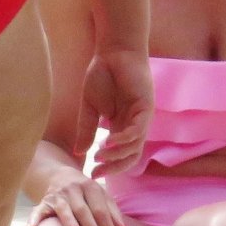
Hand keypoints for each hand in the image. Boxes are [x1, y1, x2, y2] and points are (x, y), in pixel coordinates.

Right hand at [26, 170, 127, 225]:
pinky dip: (34, 219)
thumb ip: (112, 211)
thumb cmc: (84, 191)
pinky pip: (37, 210)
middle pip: (83, 209)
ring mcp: (57, 195)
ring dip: (69, 221)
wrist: (59, 174)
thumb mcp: (100, 195)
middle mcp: (73, 188)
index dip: (107, 224)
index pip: (100, 207)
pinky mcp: (44, 201)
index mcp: (90, 186)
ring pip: (63, 209)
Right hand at [75, 48, 153, 176]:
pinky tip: (109, 140)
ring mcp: (141, 118)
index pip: (119, 155)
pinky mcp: (146, 107)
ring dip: (117, 153)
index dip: (108, 166)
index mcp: (121, 127)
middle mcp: (134, 126)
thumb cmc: (102, 75)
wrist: (112, 52)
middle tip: (97, 171)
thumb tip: (79, 153)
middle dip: (114, 167)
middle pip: (130, 157)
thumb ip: (86, 129)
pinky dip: (125, 138)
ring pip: (135, 146)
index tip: (92, 173)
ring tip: (100, 154)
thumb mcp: (89, 106)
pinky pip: (138, 130)